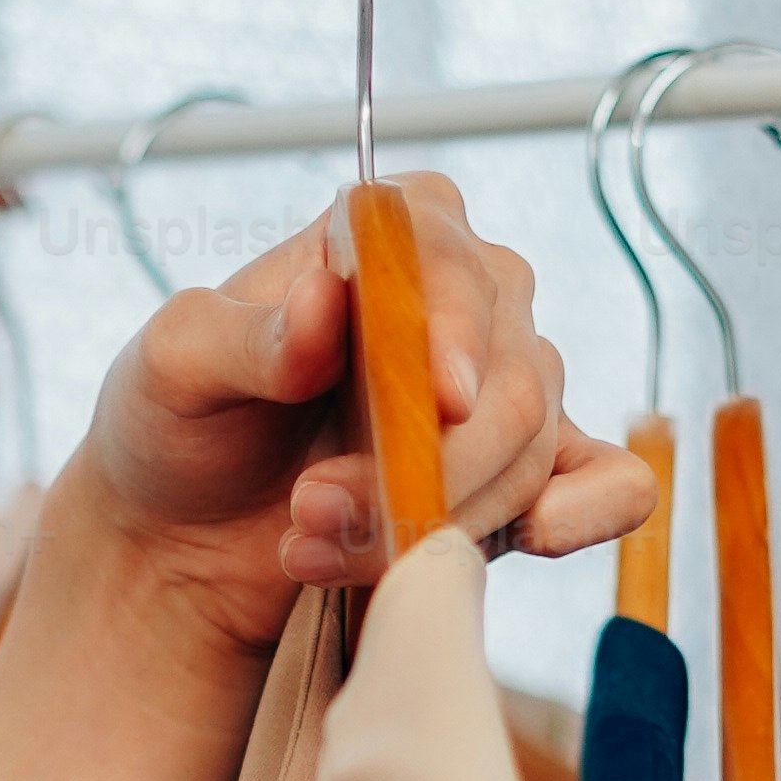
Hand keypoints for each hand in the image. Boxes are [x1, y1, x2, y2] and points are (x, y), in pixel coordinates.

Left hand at [61, 173, 656, 670]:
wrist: (182, 540)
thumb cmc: (177, 428)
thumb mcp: (171, 369)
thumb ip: (243, 335)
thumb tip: (327, 299)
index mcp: (385, 233)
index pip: (443, 254)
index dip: (450, 327)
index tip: (437, 400)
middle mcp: (462, 297)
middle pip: (502, 372)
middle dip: (416, 466)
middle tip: (310, 513)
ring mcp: (501, 389)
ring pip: (528, 448)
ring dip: (431, 517)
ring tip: (315, 546)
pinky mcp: (523, 475)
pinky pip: (609, 483)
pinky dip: (587, 513)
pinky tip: (537, 540)